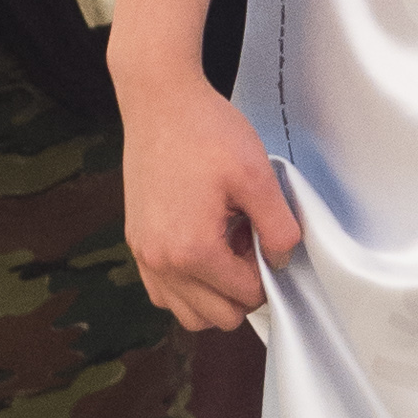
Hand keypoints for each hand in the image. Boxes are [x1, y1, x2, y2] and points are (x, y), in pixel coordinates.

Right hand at [123, 68, 302, 328]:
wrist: (160, 101)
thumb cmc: (206, 132)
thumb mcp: (258, 176)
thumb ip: (279, 228)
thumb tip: (281, 260)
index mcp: (192, 250)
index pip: (246, 296)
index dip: (266, 271)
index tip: (264, 235)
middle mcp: (161, 262)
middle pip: (219, 316)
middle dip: (242, 286)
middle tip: (248, 240)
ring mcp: (143, 255)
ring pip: (189, 313)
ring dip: (215, 292)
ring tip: (226, 245)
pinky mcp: (136, 243)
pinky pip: (164, 293)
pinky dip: (188, 285)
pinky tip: (202, 245)